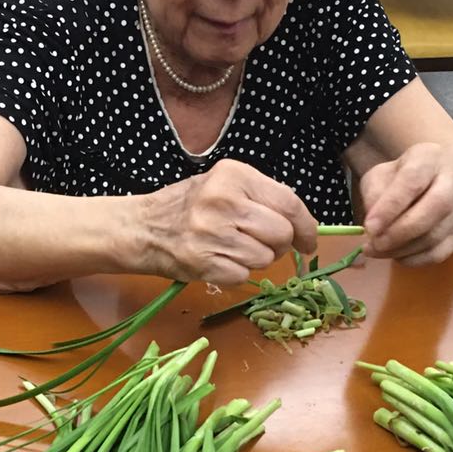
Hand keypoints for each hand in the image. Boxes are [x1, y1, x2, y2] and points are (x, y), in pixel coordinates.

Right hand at [140, 159, 318, 283]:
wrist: (143, 227)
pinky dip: (237, 272)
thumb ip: (262, 195)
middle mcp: (223, 202)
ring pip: (265, 258)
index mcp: (234, 175)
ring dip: (257, 259)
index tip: (309, 240)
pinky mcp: (202, 262)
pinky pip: (243, 276)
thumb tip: (300, 219)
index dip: (306, 226)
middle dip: (280, 244)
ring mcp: (211, 234)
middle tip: (264, 242)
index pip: (289, 203)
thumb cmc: (190, 205)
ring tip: (235, 248)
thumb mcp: (225, 184)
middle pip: (281, 233)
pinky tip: (220, 260)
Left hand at [358, 142, 452, 264]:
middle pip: (434, 208)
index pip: (412, 181)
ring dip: (403, 249)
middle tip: (374, 244)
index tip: (369, 227)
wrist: (440, 182)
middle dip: (400, 232)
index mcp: (430, 158)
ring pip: (436, 235)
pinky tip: (396, 255)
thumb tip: (373, 225)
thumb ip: (374, 193)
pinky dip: (414, 260)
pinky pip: (440, 253)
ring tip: (378, 251)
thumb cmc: (404, 177)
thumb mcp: (382, 174)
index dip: (390, 206)